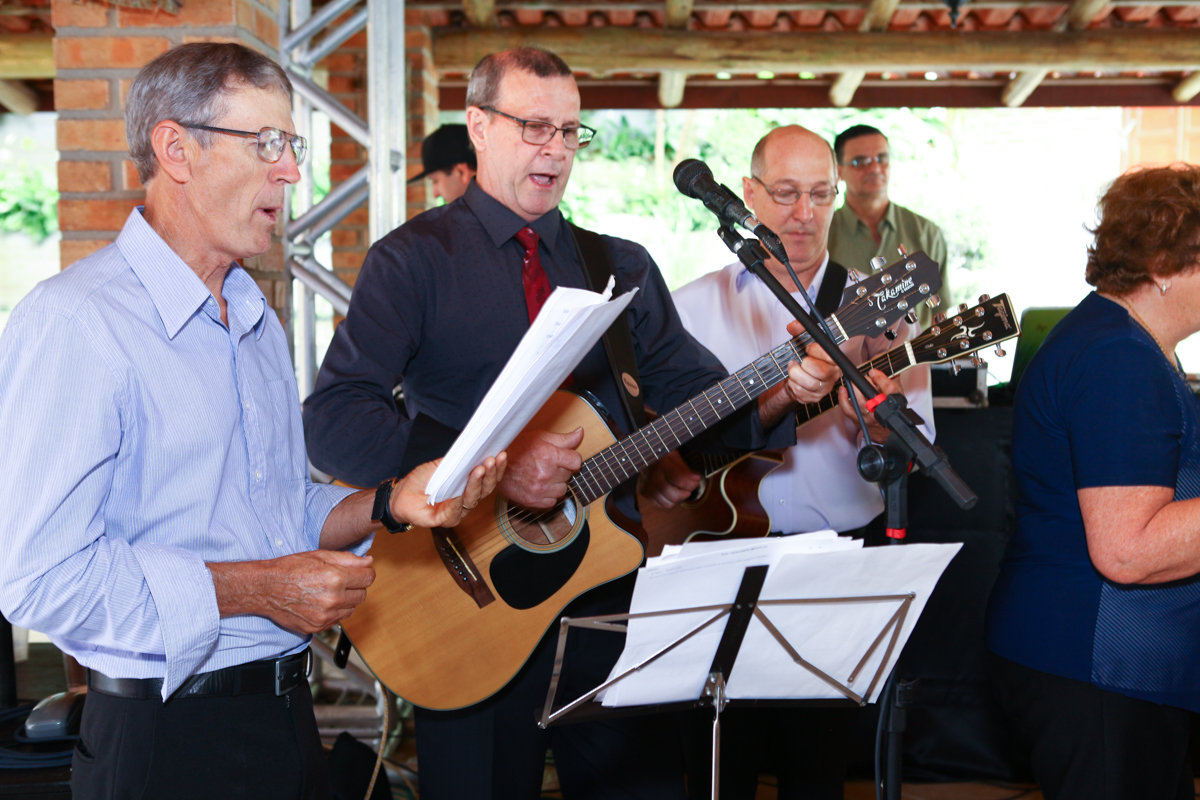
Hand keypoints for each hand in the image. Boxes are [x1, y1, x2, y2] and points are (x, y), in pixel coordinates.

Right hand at [210, 550, 375, 632]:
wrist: (266, 588)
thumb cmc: (290, 569)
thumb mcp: (320, 555)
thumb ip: (348, 559)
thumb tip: (369, 562)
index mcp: (335, 578)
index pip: (368, 578)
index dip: (366, 573)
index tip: (361, 572)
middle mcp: (332, 599)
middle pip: (362, 595)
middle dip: (355, 586)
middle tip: (340, 580)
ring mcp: (325, 616)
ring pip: (351, 609)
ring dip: (345, 601)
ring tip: (328, 592)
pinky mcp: (317, 627)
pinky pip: (338, 621)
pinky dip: (334, 612)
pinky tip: (321, 603)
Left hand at [390, 453, 506, 528]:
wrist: (401, 494)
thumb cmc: (422, 480)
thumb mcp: (441, 465)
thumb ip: (457, 461)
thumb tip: (473, 451)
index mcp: (469, 487)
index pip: (488, 479)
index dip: (497, 468)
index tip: (501, 455)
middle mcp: (467, 500)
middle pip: (485, 489)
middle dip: (490, 473)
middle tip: (492, 460)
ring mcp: (458, 511)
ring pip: (473, 499)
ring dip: (477, 483)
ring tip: (479, 469)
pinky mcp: (446, 520)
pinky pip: (455, 510)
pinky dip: (458, 500)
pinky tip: (460, 491)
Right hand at [497, 428, 584, 508]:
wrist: (495, 464)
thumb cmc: (517, 448)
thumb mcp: (540, 437)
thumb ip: (563, 439)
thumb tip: (580, 433)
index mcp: (549, 456)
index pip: (576, 461)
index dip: (571, 459)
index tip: (565, 458)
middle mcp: (546, 474)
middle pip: (569, 475)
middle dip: (561, 469)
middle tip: (548, 464)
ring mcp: (539, 489)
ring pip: (562, 490)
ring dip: (556, 483)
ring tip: (544, 475)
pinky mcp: (533, 500)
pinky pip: (552, 501)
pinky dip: (549, 495)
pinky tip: (541, 486)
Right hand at [639, 451, 701, 509]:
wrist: (643, 456)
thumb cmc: (661, 455)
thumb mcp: (673, 454)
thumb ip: (685, 467)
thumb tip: (696, 479)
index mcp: (661, 465)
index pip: (680, 481)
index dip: (692, 483)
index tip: (696, 481)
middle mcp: (652, 478)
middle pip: (674, 496)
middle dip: (686, 493)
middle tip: (688, 486)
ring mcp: (647, 487)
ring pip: (668, 504)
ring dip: (678, 498)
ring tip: (679, 489)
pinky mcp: (644, 493)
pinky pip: (660, 505)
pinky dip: (668, 500)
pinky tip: (670, 491)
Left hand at [781, 326, 841, 404]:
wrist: (795, 378)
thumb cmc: (803, 358)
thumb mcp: (801, 341)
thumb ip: (799, 330)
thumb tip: (794, 326)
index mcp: (834, 360)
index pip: (830, 355)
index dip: (816, 350)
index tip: (808, 348)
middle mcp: (832, 375)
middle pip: (822, 371)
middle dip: (806, 364)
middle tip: (801, 361)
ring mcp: (823, 388)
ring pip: (809, 383)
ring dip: (795, 374)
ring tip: (793, 368)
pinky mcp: (813, 398)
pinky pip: (801, 392)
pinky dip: (793, 384)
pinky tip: (793, 380)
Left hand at [839, 368, 903, 443]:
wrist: (885, 431)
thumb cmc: (890, 409)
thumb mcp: (897, 394)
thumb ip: (891, 380)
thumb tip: (881, 369)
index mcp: (893, 402)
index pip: (889, 389)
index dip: (881, 378)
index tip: (873, 371)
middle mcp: (881, 410)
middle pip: (873, 396)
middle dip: (866, 384)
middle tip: (863, 378)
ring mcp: (868, 416)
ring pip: (859, 402)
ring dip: (853, 390)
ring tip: (851, 381)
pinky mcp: (858, 420)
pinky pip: (848, 410)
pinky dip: (842, 399)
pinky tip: (842, 390)